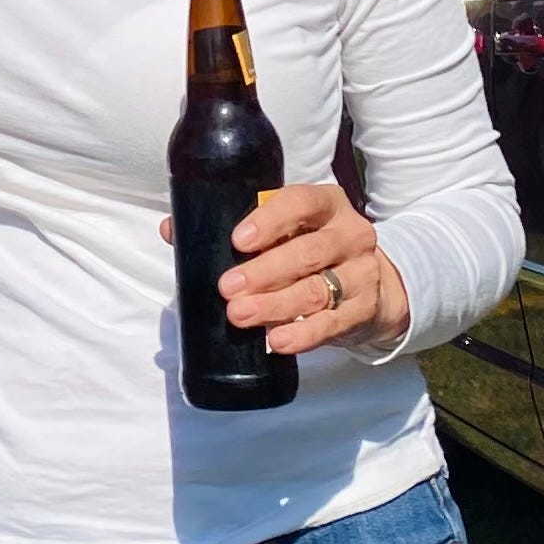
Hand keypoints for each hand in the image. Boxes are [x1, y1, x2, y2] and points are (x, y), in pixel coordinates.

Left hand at [161, 182, 409, 355]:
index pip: (301, 202)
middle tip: (227, 288)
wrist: (371, 283)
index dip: (271, 220)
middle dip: (263, 272)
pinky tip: (277, 340)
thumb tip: (172, 229)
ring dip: (275, 305)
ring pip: (316, 290)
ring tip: (239, 316)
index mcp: (326, 204)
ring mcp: (361, 273)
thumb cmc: (310, 246)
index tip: (238, 240)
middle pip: (307, 253)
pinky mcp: (364, 310)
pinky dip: (303, 334)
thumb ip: (234, 226)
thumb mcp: (284, 229)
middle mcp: (350, 235)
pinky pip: (332, 324)